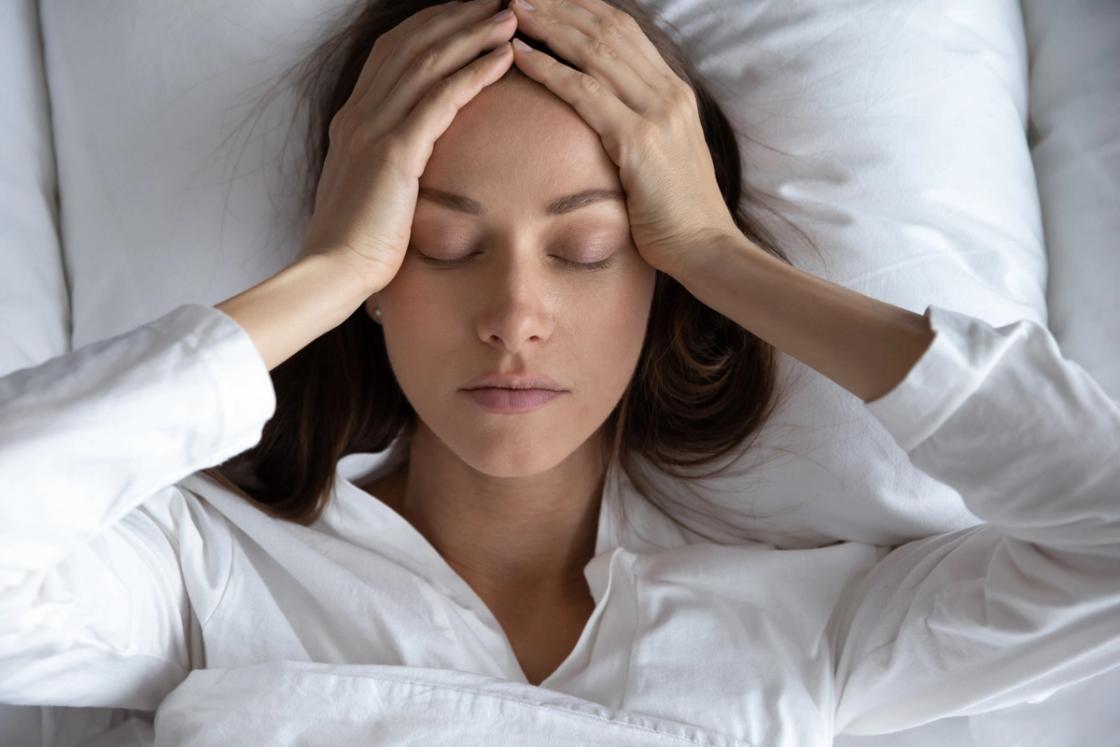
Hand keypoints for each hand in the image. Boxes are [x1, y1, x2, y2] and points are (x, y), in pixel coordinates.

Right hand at [300, 0, 518, 293]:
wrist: (332, 271)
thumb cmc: (356, 243)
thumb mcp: (371, 190)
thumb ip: (389, 163)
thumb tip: (415, 159)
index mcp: (353, 119)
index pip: (392, 53)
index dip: (430, 27)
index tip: (465, 14)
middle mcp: (359, 113)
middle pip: (411, 44)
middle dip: (455, 17)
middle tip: (494, 2)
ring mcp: (373, 129)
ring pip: (428, 62)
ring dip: (471, 34)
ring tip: (508, 17)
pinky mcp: (394, 152)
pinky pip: (441, 99)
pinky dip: (474, 73)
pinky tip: (503, 58)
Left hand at [507, 0, 740, 278]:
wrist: (705, 246)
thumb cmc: (677, 212)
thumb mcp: (661, 156)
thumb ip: (637, 126)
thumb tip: (600, 115)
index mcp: (674, 91)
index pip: (625, 31)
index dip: (584, 9)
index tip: (549, 0)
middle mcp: (668, 92)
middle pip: (607, 29)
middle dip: (561, 7)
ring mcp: (656, 112)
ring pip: (594, 51)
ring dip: (549, 26)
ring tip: (513, 11)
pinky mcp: (638, 139)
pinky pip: (584, 92)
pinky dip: (548, 69)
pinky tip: (520, 55)